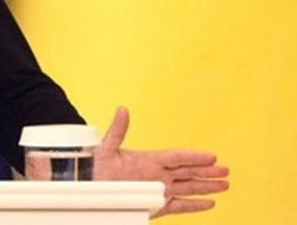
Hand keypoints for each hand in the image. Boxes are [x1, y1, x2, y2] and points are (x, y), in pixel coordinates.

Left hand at [94, 107, 228, 217]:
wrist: (90, 188)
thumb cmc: (96, 167)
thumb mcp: (106, 147)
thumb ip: (117, 130)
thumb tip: (122, 109)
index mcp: (148, 159)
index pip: (177, 157)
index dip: (194, 156)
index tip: (212, 156)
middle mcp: (157, 174)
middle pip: (188, 171)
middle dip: (207, 171)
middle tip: (226, 170)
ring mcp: (159, 190)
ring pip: (188, 188)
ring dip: (206, 187)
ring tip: (225, 184)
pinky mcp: (157, 206)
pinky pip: (180, 206)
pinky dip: (195, 205)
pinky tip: (210, 202)